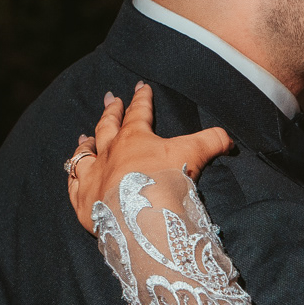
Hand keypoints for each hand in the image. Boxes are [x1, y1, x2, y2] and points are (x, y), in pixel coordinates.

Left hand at [66, 82, 232, 233]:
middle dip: (111, 111)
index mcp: (134, 138)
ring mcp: (93, 176)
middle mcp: (109, 153)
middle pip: (107, 127)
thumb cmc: (167, 181)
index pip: (139, 112)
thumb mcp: (195, 155)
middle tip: (110, 98)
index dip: (142, 98)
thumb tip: (230, 139)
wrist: (142, 218)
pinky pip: (73, 184)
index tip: (141, 86)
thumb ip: (212, 142)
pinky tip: (73, 174)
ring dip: (85, 144)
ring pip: (84, 154)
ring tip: (84, 136)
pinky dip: (73, 177)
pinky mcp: (84, 201)